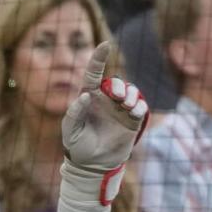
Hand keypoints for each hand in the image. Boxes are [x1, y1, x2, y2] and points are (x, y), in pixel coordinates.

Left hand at [61, 41, 148, 204]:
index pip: (94, 73)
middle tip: (118, 98)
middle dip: (120, 86)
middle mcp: (106, 100)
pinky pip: (141, 107)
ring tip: (127, 106)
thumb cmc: (77, 147)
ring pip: (131, 91)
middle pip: (117, 82)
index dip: (98, 58)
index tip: (104, 44)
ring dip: (131, 95)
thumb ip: (73, 113)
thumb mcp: (69, 131)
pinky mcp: (132, 120)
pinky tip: (135, 113)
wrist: (92, 166)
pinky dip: (140, 107)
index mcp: (89, 97)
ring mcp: (120, 109)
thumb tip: (85, 96)